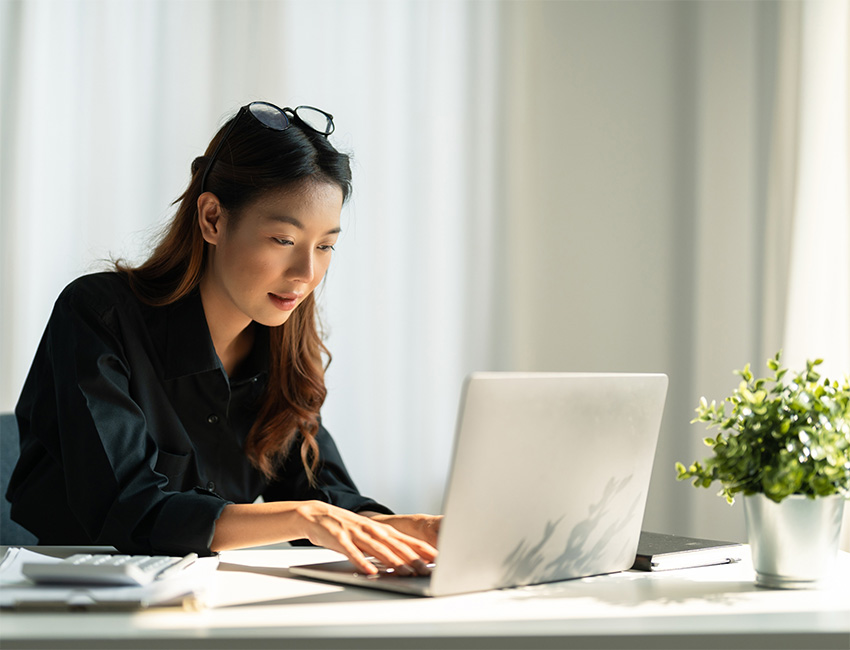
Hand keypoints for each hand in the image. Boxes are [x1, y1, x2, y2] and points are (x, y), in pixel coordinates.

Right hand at [294, 501, 436, 575]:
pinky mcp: (339, 539)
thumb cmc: (345, 527)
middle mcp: (371, 529)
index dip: (422, 548)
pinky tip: (370, 571)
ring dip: (392, 561)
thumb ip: (385, 545)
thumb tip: (406, 559)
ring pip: (377, 549)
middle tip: (425, 570)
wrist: (316, 514)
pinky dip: (362, 562)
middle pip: (395, 545)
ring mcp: (355, 533)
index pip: (405, 539)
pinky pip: (352, 553)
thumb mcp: (368, 533)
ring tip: (405, 573)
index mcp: (380, 529)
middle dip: (412, 558)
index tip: (437, 558)